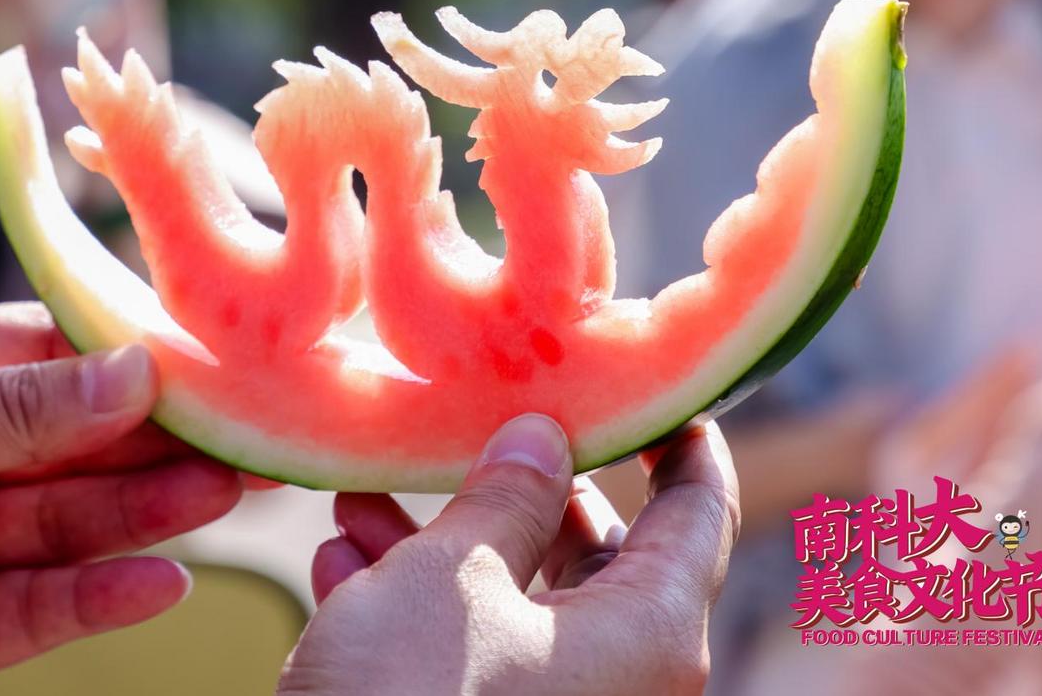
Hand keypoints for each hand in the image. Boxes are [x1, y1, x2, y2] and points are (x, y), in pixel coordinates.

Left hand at [0, 303, 243, 695]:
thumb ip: (8, 409)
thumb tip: (134, 371)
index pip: (49, 352)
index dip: (131, 356)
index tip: (215, 353)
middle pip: (78, 439)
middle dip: (159, 436)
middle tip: (250, 429)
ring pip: (73, 521)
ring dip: (148, 509)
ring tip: (225, 492)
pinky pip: (43, 606)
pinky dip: (101, 595)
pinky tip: (161, 577)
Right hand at [281, 416, 739, 695]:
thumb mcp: (454, 574)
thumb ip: (506, 496)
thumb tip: (542, 437)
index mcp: (651, 634)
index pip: (699, 510)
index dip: (679, 435)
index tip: (649, 376)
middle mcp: (621, 679)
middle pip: (597, 552)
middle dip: (520, 485)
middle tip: (479, 423)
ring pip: (517, 597)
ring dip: (443, 540)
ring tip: (364, 496)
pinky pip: (475, 652)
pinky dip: (416, 605)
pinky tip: (342, 561)